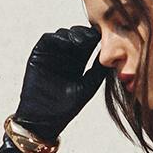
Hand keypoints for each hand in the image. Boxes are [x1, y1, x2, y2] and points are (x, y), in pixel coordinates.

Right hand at [14, 24, 109, 142]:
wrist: (43, 118)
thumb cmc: (65, 108)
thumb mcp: (87, 88)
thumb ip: (98, 71)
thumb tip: (113, 57)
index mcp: (78, 62)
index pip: (89, 43)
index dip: (96, 38)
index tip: (107, 37)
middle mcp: (65, 55)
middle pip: (78, 35)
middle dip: (86, 34)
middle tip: (95, 35)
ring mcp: (52, 53)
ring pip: (64, 34)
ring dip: (74, 34)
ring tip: (83, 41)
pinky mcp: (39, 53)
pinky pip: (48, 39)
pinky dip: (58, 37)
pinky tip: (68, 41)